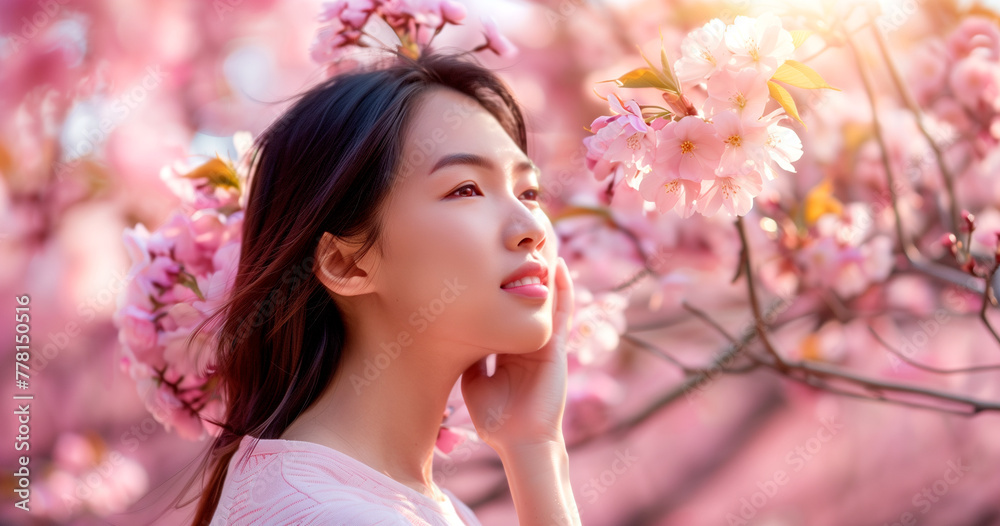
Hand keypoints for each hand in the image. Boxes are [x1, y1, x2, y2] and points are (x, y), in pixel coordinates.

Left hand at [460, 256, 575, 453]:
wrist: (519, 440)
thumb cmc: (496, 418)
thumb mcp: (473, 381)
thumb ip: (468, 358)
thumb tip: (452, 334)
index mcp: (508, 349)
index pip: (503, 309)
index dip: (497, 287)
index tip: (483, 263)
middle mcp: (526, 342)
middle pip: (525, 298)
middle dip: (522, 271)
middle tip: (514, 239)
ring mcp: (543, 344)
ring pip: (545, 299)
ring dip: (545, 272)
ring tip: (542, 240)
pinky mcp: (555, 349)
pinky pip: (561, 314)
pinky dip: (563, 290)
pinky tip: (560, 266)